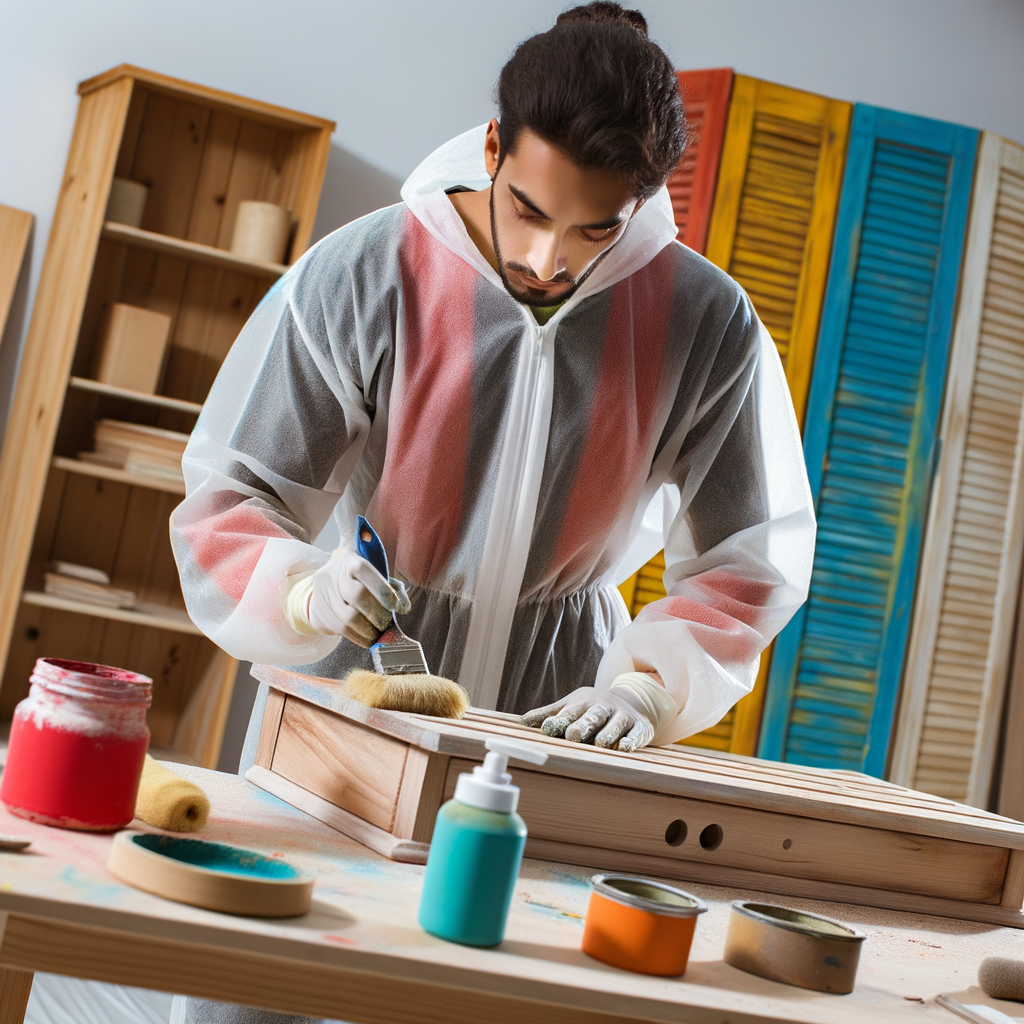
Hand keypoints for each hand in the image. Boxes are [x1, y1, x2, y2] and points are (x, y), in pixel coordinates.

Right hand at [299, 548, 410, 646]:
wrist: (327, 584)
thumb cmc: (360, 579)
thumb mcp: (377, 574)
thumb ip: (395, 587)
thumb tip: (404, 608)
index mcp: (349, 560)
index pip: (364, 571)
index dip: (383, 590)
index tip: (398, 607)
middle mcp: (333, 574)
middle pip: (356, 595)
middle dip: (377, 614)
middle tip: (387, 624)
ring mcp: (322, 594)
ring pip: (347, 618)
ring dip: (368, 631)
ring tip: (379, 634)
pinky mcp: (317, 613)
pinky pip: (339, 631)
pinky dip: (358, 638)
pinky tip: (367, 638)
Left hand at [522, 685, 656, 751]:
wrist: (630, 700)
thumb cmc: (592, 707)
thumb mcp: (571, 705)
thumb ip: (549, 713)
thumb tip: (521, 721)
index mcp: (583, 703)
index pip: (571, 712)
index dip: (560, 720)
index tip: (548, 728)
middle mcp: (603, 708)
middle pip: (592, 716)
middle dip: (583, 725)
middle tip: (573, 736)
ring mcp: (622, 717)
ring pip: (615, 724)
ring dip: (608, 733)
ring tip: (600, 743)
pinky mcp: (639, 727)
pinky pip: (635, 735)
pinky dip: (631, 741)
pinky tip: (624, 748)